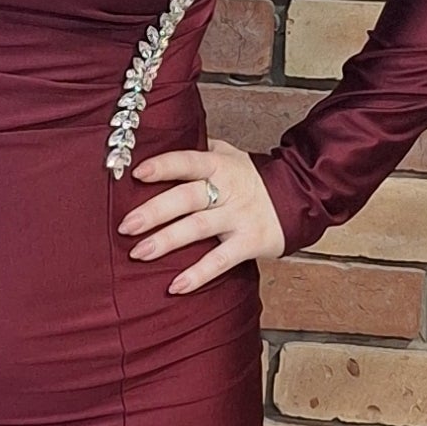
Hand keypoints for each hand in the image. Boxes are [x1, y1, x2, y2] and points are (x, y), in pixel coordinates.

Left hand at [117, 139, 284, 291]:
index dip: (163, 166)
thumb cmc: (253, 178)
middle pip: (187, 198)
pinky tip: (176, 286)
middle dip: (154, 211)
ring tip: (139, 253)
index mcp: (219, 165)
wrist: (300, 195)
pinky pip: (221, 260)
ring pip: (198, 228)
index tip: (136, 173)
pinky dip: (198, 274)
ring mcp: (239, 217)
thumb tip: (164, 139)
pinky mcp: (250, 242)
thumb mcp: (231, 155)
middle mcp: (227, 190)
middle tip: (126, 225)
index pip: (188, 162)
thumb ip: (200, 150)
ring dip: (166, 241)